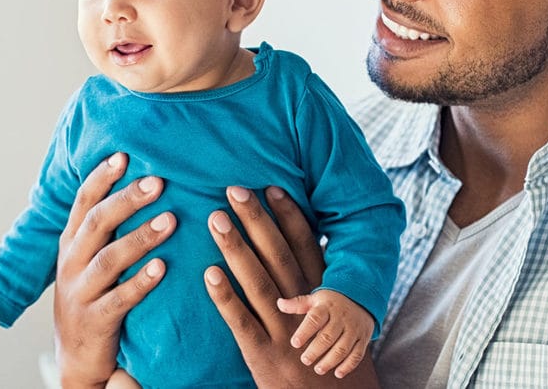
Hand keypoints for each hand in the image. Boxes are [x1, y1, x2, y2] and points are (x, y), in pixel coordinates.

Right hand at [54, 152, 175, 388]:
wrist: (77, 357)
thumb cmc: (95, 293)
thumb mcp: (92, 257)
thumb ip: (109, 225)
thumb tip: (145, 179)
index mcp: (72, 241)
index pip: (83, 202)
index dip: (102, 178)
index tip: (124, 155)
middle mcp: (72, 262)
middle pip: (97, 223)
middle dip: (127, 200)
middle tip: (158, 182)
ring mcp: (80, 292)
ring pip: (108, 259)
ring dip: (140, 238)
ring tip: (170, 220)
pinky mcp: (94, 320)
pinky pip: (119, 299)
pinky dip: (140, 282)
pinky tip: (162, 268)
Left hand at [204, 186, 379, 387]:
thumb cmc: (335, 362)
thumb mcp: (339, 322)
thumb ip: (322, 289)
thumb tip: (311, 252)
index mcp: (323, 296)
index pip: (305, 247)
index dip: (288, 215)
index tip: (271, 186)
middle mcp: (304, 309)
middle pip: (278, 255)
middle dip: (257, 220)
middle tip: (235, 189)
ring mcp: (283, 332)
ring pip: (258, 282)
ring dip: (236, 247)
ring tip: (216, 219)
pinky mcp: (263, 357)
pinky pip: (241, 322)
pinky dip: (225, 297)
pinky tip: (208, 273)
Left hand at [278, 290, 373, 377]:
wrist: (361, 297)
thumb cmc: (331, 302)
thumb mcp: (316, 299)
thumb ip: (298, 304)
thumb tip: (279, 304)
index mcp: (327, 307)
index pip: (315, 319)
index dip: (305, 332)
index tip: (295, 343)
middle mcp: (342, 318)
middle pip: (328, 336)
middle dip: (316, 350)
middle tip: (305, 360)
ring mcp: (354, 329)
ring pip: (343, 347)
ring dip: (330, 361)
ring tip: (318, 369)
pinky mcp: (363, 338)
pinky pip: (357, 354)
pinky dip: (348, 365)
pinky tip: (338, 373)